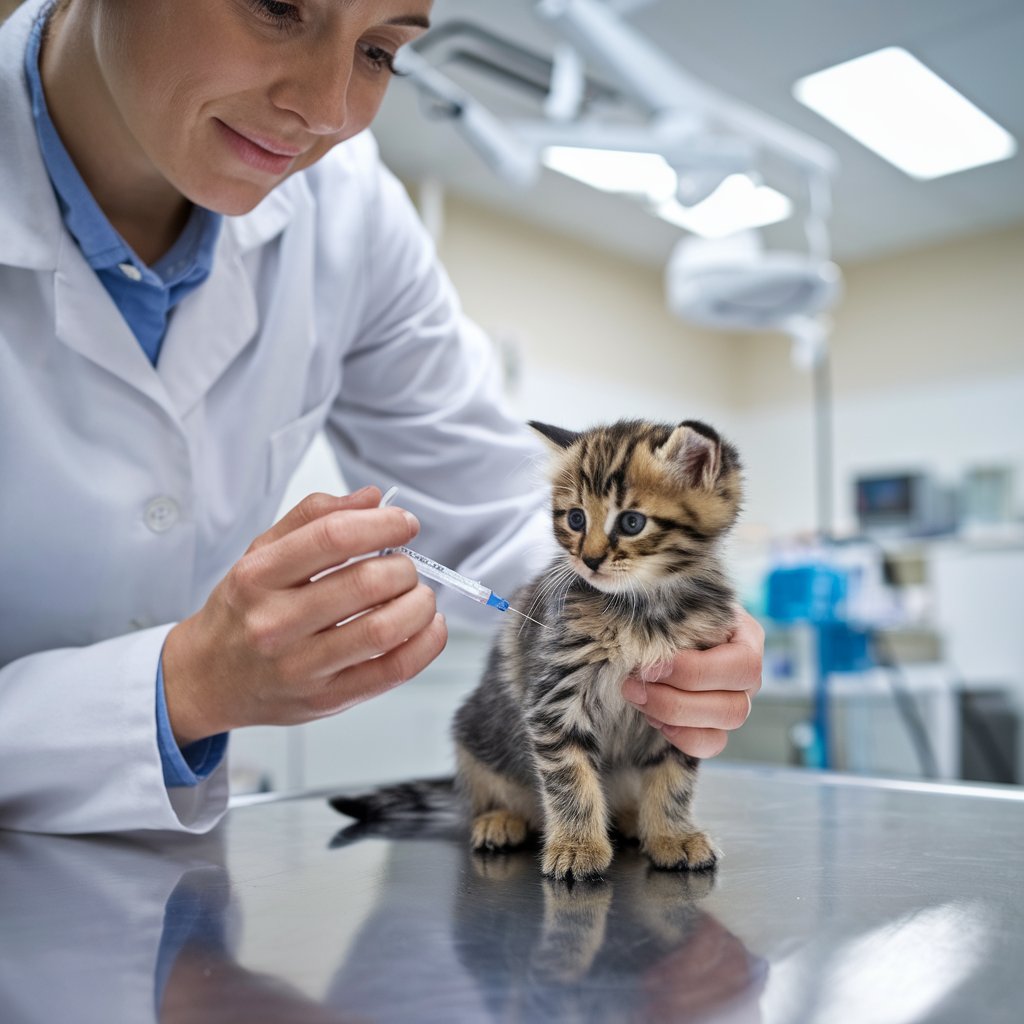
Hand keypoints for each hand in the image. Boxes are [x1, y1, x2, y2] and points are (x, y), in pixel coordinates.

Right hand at [162, 486, 447, 745]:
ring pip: (384, 629)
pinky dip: (425, 644)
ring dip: (419, 605)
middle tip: (406, 567)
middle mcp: (275, 622)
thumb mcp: (260, 552)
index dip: (383, 524)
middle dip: (404, 567)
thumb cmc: (242, 611)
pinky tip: (428, 628)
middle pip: (366, 583)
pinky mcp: (326, 699)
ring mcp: (300, 666)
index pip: (334, 537)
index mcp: (258, 577)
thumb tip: (371, 498)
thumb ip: (313, 517)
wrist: (206, 679)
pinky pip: (392, 671)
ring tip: (418, 596)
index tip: (405, 523)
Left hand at [621, 606, 762, 758]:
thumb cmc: (673, 606)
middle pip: (733, 708)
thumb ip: (672, 611)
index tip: (651, 666)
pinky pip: (709, 744)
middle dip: (675, 701)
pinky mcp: (716, 724)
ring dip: (672, 716)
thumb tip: (643, 622)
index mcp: (747, 638)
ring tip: (636, 696)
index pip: (742, 665)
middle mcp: (748, 676)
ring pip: (721, 729)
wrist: (665, 622)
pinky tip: (653, 718)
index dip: (695, 671)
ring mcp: (735, 702)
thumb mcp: (678, 600)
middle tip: (633, 685)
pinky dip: (679, 736)